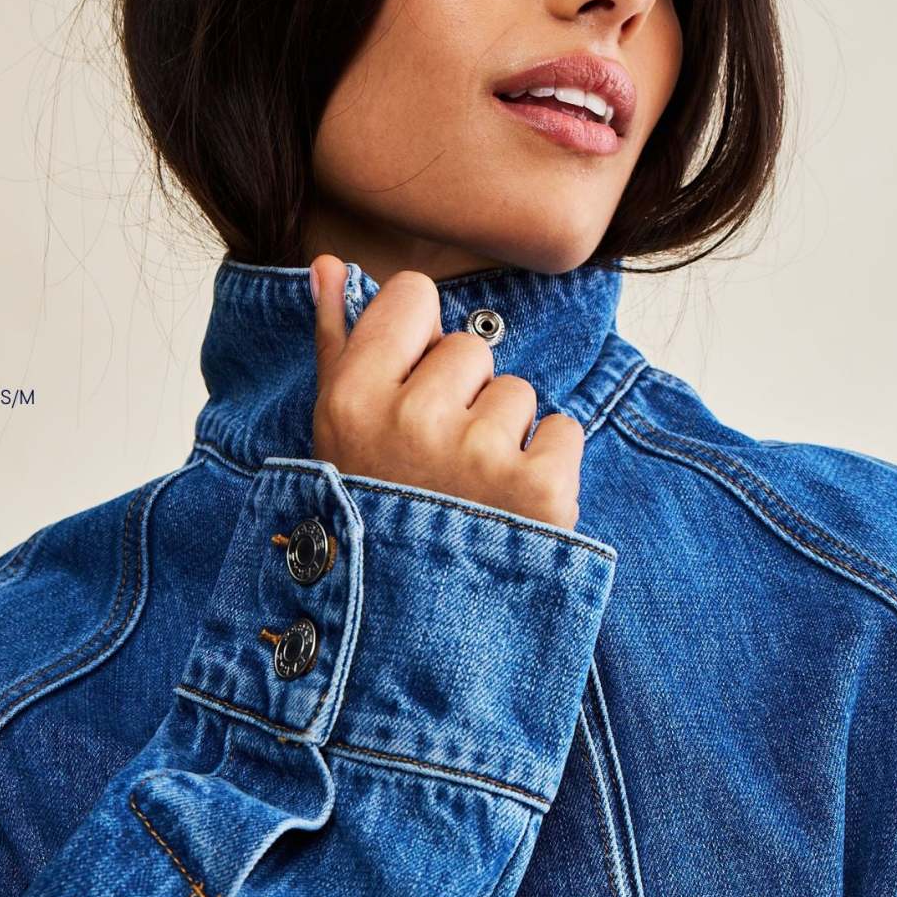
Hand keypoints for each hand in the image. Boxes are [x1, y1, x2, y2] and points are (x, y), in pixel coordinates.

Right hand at [310, 254, 587, 532]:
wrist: (408, 632)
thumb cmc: (372, 517)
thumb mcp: (337, 433)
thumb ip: (338, 341)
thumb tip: (331, 265)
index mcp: (352, 399)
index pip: (413, 296)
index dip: (418, 342)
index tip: (408, 393)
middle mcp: (412, 420)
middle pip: (471, 349)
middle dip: (464, 398)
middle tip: (437, 466)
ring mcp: (479, 456)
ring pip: (518, 392)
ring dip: (506, 437)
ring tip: (471, 494)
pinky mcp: (541, 491)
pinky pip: (565, 429)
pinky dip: (549, 467)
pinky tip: (509, 508)